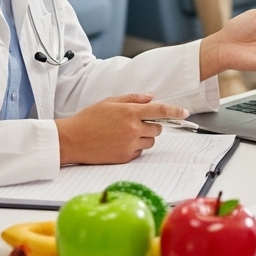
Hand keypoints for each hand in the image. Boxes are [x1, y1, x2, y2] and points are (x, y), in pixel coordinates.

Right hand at [55, 93, 188, 164]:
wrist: (71, 140)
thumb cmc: (88, 119)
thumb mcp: (110, 102)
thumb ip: (132, 99)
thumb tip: (150, 97)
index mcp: (130, 112)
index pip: (160, 110)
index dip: (175, 111)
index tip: (184, 113)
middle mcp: (132, 129)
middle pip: (157, 128)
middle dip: (152, 125)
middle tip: (137, 123)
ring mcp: (129, 144)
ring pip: (150, 141)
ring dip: (144, 137)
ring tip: (124, 133)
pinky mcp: (125, 157)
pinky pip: (139, 152)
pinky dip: (134, 148)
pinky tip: (118, 143)